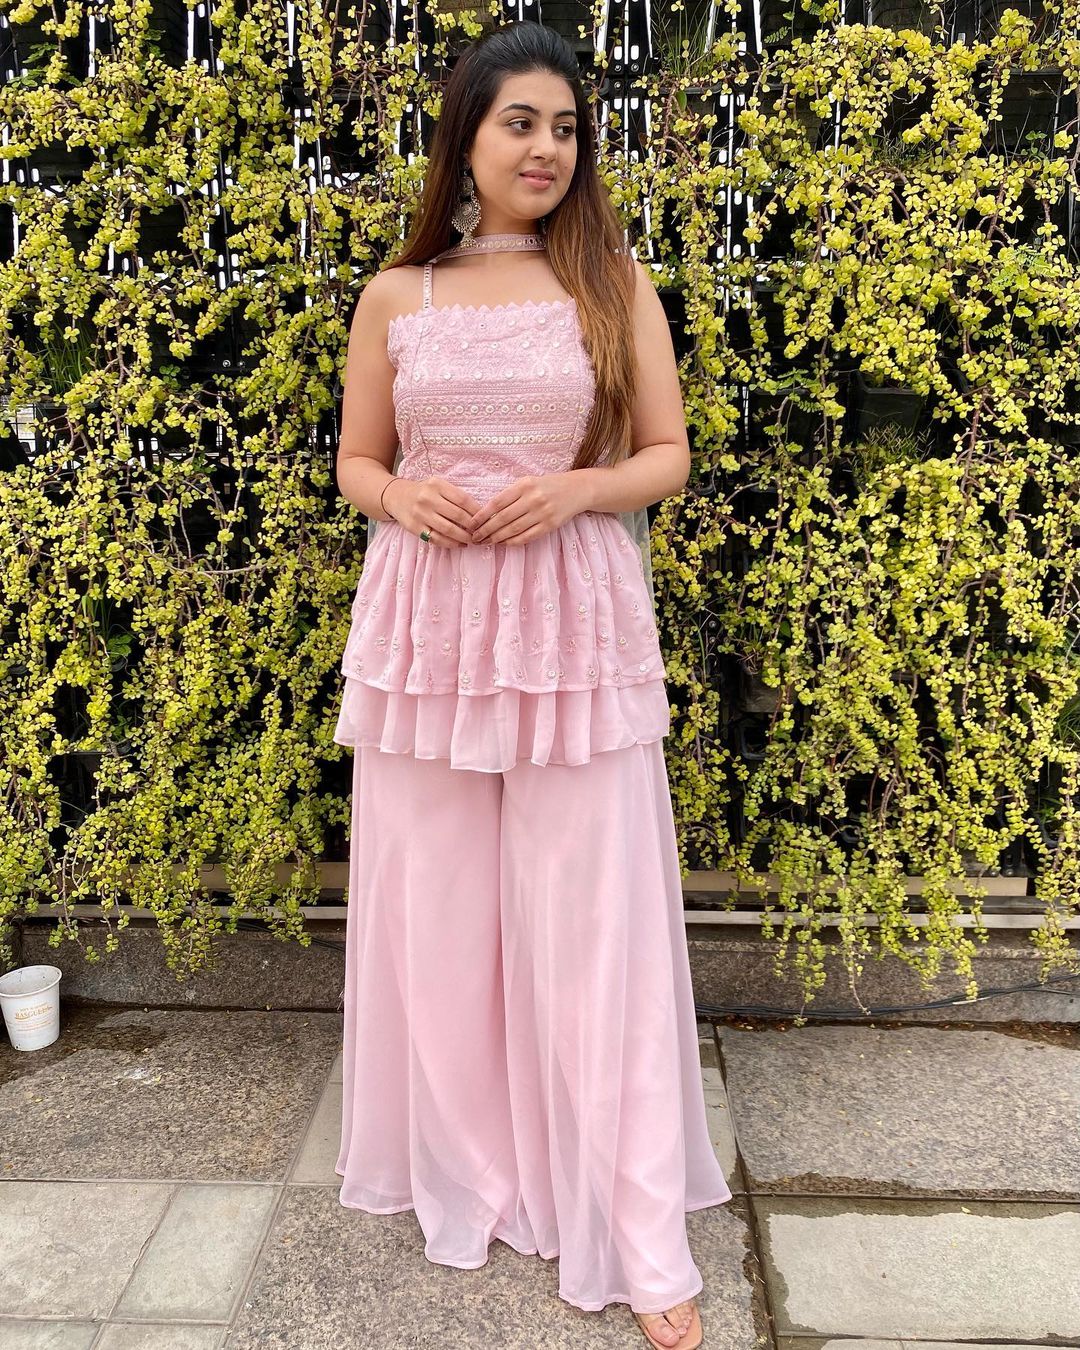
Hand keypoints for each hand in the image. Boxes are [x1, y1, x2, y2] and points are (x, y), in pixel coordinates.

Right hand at [384, 476, 482, 546]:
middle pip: (457, 515)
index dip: (476, 511)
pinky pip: (436, 539)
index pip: (462, 499)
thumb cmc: (423, 492)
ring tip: (472, 540)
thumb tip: (479, 513)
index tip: (485, 518)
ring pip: (448, 529)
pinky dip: (451, 543)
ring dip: (463, 537)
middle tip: (481, 532)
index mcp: (436, 485)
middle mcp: (427, 498)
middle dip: (472, 526)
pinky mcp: (414, 527)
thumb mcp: (437, 486)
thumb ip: (455, 495)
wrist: (396, 496)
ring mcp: (420, 514)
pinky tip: (460, 544)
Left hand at [468, 473, 590, 545]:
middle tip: (475, 538)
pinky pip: (527, 537)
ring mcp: (542, 513)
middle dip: (486, 530)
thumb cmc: (548, 485)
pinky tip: (504, 543)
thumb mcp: (528, 482)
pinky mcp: (550, 525)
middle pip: (503, 518)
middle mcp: (533, 499)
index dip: (482, 515)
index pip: (497, 503)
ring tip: (486, 542)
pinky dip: (513, 541)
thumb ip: (510, 494)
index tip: (471, 524)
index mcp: (524, 485)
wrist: (576, 489)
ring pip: (513, 529)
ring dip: (497, 538)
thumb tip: (487, 513)